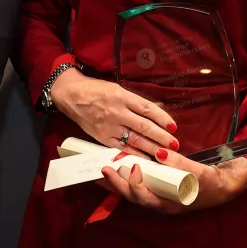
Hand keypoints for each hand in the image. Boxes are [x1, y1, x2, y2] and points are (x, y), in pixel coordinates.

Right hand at [50, 69, 179, 158]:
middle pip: (143, 126)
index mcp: (122, 96)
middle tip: (174, 145)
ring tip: (165, 154)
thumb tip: (157, 107)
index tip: (174, 126)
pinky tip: (146, 159)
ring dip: (151, 148)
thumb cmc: (96, 90)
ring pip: (134, 140)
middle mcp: (116, 112)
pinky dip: (135, 154)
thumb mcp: (117, 89)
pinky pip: (121, 148)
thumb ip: (135, 101)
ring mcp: (109, 127)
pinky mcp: (102, 138)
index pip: (147, 108)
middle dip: (161, 137)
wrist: (72, 96)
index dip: (162, 118)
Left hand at [97, 149, 246, 213]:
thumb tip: (158, 152)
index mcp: (169, 204)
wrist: (225, 186)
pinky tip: (119, 168)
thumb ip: (179, 163)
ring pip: (133, 192)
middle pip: (133, 197)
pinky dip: (127, 177)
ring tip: (103, 171)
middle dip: (117, 184)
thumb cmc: (213, 182)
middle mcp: (160, 203)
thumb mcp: (199, 173)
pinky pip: (139, 184)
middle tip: (103, 169)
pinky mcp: (160, 188)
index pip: (146, 199)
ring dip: (118, 181)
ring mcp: (159, 196)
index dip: (136, 185)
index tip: (133, 167)